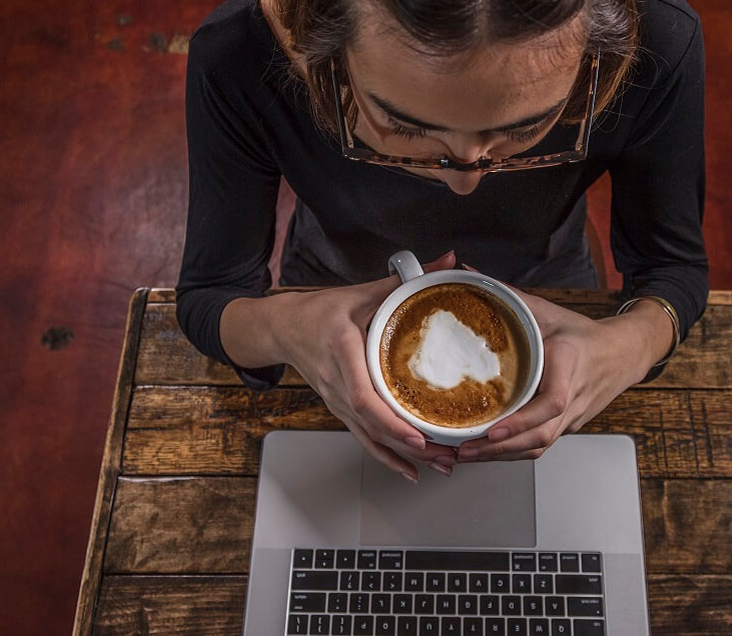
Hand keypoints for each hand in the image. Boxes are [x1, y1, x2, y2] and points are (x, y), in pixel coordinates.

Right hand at [271, 253, 459, 481]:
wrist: (283, 327)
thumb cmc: (320, 311)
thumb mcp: (362, 291)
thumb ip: (405, 279)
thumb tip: (448, 262)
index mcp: (341, 350)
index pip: (363, 395)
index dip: (390, 420)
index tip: (417, 434)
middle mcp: (336, 382)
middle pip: (372, 426)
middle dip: (411, 446)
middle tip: (447, 456)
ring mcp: (336, 400)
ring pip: (369, 437)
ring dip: (405, 457)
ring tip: (441, 466)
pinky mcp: (340, 409)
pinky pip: (363, 438)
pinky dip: (387, 457)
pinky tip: (411, 470)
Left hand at [455, 290, 660, 462]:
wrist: (623, 353)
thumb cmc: (583, 334)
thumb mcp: (546, 311)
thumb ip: (508, 296)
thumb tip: (469, 275)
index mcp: (569, 367)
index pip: (550, 404)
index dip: (521, 421)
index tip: (494, 430)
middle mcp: (573, 399)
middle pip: (539, 437)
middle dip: (499, 449)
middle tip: (464, 449)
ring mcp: (572, 418)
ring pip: (538, 447)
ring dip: (501, 456)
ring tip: (466, 455)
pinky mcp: (566, 427)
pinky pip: (539, 445)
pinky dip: (511, 453)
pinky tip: (485, 452)